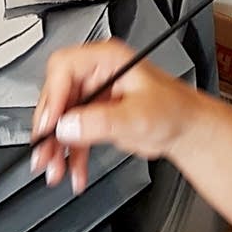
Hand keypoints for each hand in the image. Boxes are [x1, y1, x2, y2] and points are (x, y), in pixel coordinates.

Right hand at [30, 38, 198, 195]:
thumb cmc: (174, 110)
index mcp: (107, 59)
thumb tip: (67, 126)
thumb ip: (101, 121)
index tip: (51, 124)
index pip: (65, 68)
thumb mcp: (138, 115)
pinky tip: (73, 172)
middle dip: (49, 129)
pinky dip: (71, 155)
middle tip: (44, 153)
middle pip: (57, 95)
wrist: (186, 129)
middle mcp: (97, 74)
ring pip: (61, 119)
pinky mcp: (94, 116)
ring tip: (55, 170)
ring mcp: (94, 95)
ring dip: (56, 147)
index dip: (53, 96)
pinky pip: (73, 135)